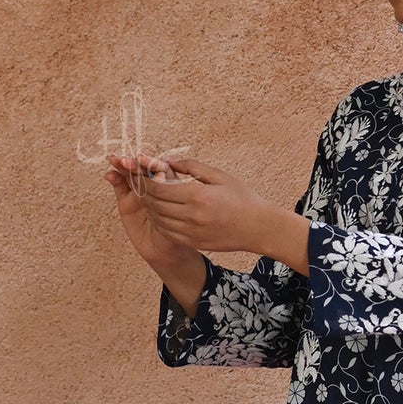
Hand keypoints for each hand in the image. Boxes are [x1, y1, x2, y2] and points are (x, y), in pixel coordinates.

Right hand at [105, 154, 199, 270]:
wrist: (167, 252)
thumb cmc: (181, 232)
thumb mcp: (184, 213)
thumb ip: (173, 195)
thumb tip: (162, 175)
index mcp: (169, 185)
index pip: (160, 169)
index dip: (151, 164)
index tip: (144, 160)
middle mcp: (153, 187)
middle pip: (143, 169)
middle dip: (135, 163)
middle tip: (127, 160)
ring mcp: (139, 193)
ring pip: (130, 175)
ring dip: (122, 166)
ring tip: (115, 161)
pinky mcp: (126, 202)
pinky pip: (120, 187)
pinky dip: (115, 179)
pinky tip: (110, 175)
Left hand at [139, 155, 267, 255]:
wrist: (258, 227)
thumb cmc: (242, 198)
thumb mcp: (219, 176)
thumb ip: (192, 167)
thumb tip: (167, 160)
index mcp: (198, 196)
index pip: (160, 188)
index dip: (148, 181)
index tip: (146, 174)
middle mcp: (192, 216)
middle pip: (155, 204)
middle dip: (146, 193)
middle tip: (145, 185)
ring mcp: (192, 232)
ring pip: (158, 220)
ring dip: (151, 209)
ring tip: (153, 199)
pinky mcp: (194, 242)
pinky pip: (167, 233)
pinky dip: (160, 222)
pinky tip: (163, 214)